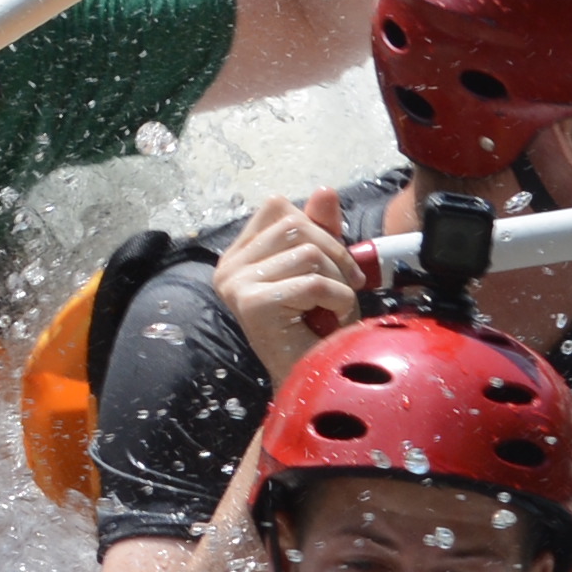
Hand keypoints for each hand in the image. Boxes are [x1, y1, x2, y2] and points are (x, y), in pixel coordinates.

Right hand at [213, 188, 363, 376]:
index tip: (335, 265)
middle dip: (335, 255)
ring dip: (337, 282)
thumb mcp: (321, 268)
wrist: (309, 381)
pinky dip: (337, 300)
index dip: (317, 228)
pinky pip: (313, 282)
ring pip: (308, 252)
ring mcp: (235, 285)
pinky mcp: (251, 303)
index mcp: (239, 255)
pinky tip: (331, 319)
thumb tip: (324, 190)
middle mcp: (228, 267)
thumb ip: (320, 229)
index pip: (277, 207)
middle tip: (344, 290)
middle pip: (295, 225)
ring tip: (333, 308)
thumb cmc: (316, 329)